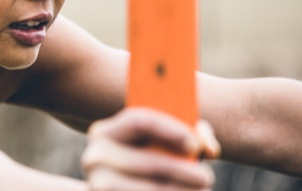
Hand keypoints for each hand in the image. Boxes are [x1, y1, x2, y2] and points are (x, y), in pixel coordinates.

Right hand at [81, 107, 220, 190]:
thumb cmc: (142, 166)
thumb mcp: (154, 146)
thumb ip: (184, 136)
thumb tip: (208, 148)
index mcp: (105, 132)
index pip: (139, 121)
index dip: (171, 130)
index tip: (195, 145)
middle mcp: (95, 156)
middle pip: (149, 162)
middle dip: (183, 171)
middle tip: (207, 177)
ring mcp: (98, 184)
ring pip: (150, 189)